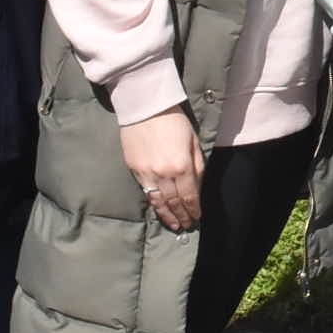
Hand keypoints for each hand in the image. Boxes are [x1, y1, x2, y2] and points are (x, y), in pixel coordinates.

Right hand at [120, 107, 202, 230]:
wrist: (146, 107)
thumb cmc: (174, 121)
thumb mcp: (193, 142)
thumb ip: (197, 167)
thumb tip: (197, 188)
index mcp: (182, 166)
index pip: (189, 196)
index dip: (193, 209)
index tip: (196, 217)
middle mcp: (164, 174)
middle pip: (174, 202)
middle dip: (181, 216)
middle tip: (186, 225)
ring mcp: (147, 173)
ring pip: (158, 201)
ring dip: (167, 215)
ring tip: (173, 225)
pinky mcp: (134, 169)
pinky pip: (145, 192)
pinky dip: (153, 203)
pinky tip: (158, 209)